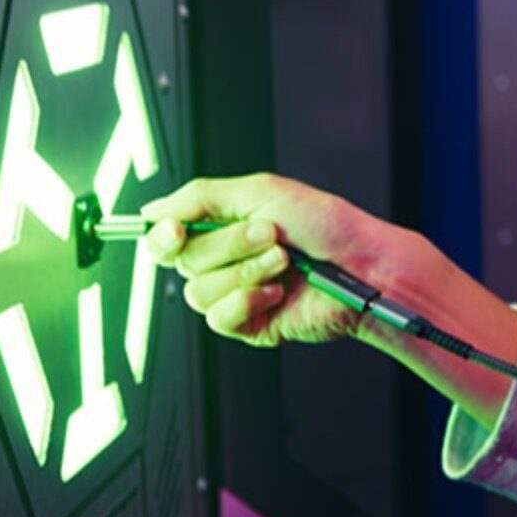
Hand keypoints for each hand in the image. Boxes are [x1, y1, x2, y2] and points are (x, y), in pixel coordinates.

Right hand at [139, 173, 405, 348]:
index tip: (176, 230)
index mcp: (223, 225)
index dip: (163, 236)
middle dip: (229, 244)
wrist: (362, 266)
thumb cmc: (326, 225)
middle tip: (271, 235)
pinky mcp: (249, 324)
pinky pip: (219, 318)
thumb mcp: (261, 192)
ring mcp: (236, 293)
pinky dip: (249, 300)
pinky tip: (279, 292)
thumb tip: (154, 211)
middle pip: (184, 260)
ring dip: (245, 271)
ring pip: (198, 291)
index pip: (166, 237)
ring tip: (284, 263)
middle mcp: (225, 260)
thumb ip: (200, 197)